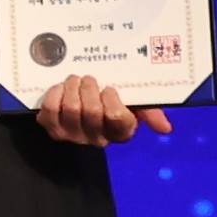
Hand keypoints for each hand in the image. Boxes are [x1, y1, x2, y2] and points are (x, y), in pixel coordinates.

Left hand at [34, 71, 170, 147]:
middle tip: (89, 78)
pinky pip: (50, 111)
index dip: (111, 100)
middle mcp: (97, 139)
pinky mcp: (53, 129)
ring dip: (72, 88)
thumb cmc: (114, 102)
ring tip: (76, 79)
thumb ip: (151, 112)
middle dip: (89, 89)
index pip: (117, 118)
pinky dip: (54, 95)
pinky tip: (60, 88)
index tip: (109, 88)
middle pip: (92, 112)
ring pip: (71, 109)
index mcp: (121, 132)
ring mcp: (73, 136)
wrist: (85, 101)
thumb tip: (166, 128)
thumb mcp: (136, 105)